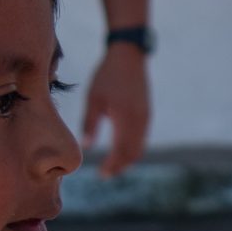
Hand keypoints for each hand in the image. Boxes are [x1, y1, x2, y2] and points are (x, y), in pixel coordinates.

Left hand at [82, 45, 151, 178]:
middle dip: (120, 166)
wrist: (128, 55)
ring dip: (127, 158)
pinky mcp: (146, 112)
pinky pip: (142, 138)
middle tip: (106, 174)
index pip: (121, 152)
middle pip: (133, 153)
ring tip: (113, 164)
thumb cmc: (107, 75)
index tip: (101, 175)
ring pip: (140, 147)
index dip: (112, 166)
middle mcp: (140, 121)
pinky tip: (121, 147)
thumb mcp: (94, 98)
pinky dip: (132, 148)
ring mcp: (145, 117)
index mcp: (126, 119)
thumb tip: (86, 147)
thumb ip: (90, 123)